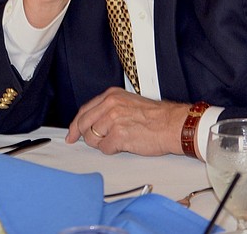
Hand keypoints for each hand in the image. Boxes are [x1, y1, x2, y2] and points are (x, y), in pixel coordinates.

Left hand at [65, 87, 188, 155]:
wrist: (174, 125)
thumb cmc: (156, 117)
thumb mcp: (129, 103)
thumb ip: (109, 109)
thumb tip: (92, 123)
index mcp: (111, 96)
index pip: (84, 110)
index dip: (76, 124)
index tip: (72, 133)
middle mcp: (110, 105)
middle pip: (83, 124)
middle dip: (83, 136)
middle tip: (86, 142)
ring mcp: (113, 119)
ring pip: (92, 138)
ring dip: (102, 144)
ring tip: (118, 140)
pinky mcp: (119, 135)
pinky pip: (105, 149)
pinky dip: (113, 150)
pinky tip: (125, 145)